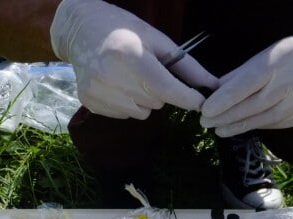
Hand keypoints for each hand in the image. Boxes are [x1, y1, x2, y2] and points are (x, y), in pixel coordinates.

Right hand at [50, 0, 218, 118]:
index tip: (201, 103)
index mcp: (132, 57)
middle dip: (160, 91)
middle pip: (157, 102)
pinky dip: (126, 103)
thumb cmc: (124, 30)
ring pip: (141, 112)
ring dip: (143, 99)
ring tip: (129, 76)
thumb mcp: (157, 40)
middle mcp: (113, 77)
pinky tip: (116, 83)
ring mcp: (99, 92)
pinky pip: (124, 115)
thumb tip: (212, 86)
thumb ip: (186, 66)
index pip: (168, 90)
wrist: (80, 29)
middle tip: (147, 71)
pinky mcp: (90, 103)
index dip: (188, 99)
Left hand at [200, 26, 292, 136]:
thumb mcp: (269, 54)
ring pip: (270, 118)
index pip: (250, 81)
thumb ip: (242, 73)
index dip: (226, 98)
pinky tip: (247, 127)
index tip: (206, 111)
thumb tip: (214, 91)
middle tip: (208, 124)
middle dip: (229, 116)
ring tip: (222, 130)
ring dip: (242, 126)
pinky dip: (263, 126)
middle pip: (258, 104)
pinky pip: (284, 124)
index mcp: (285, 56)